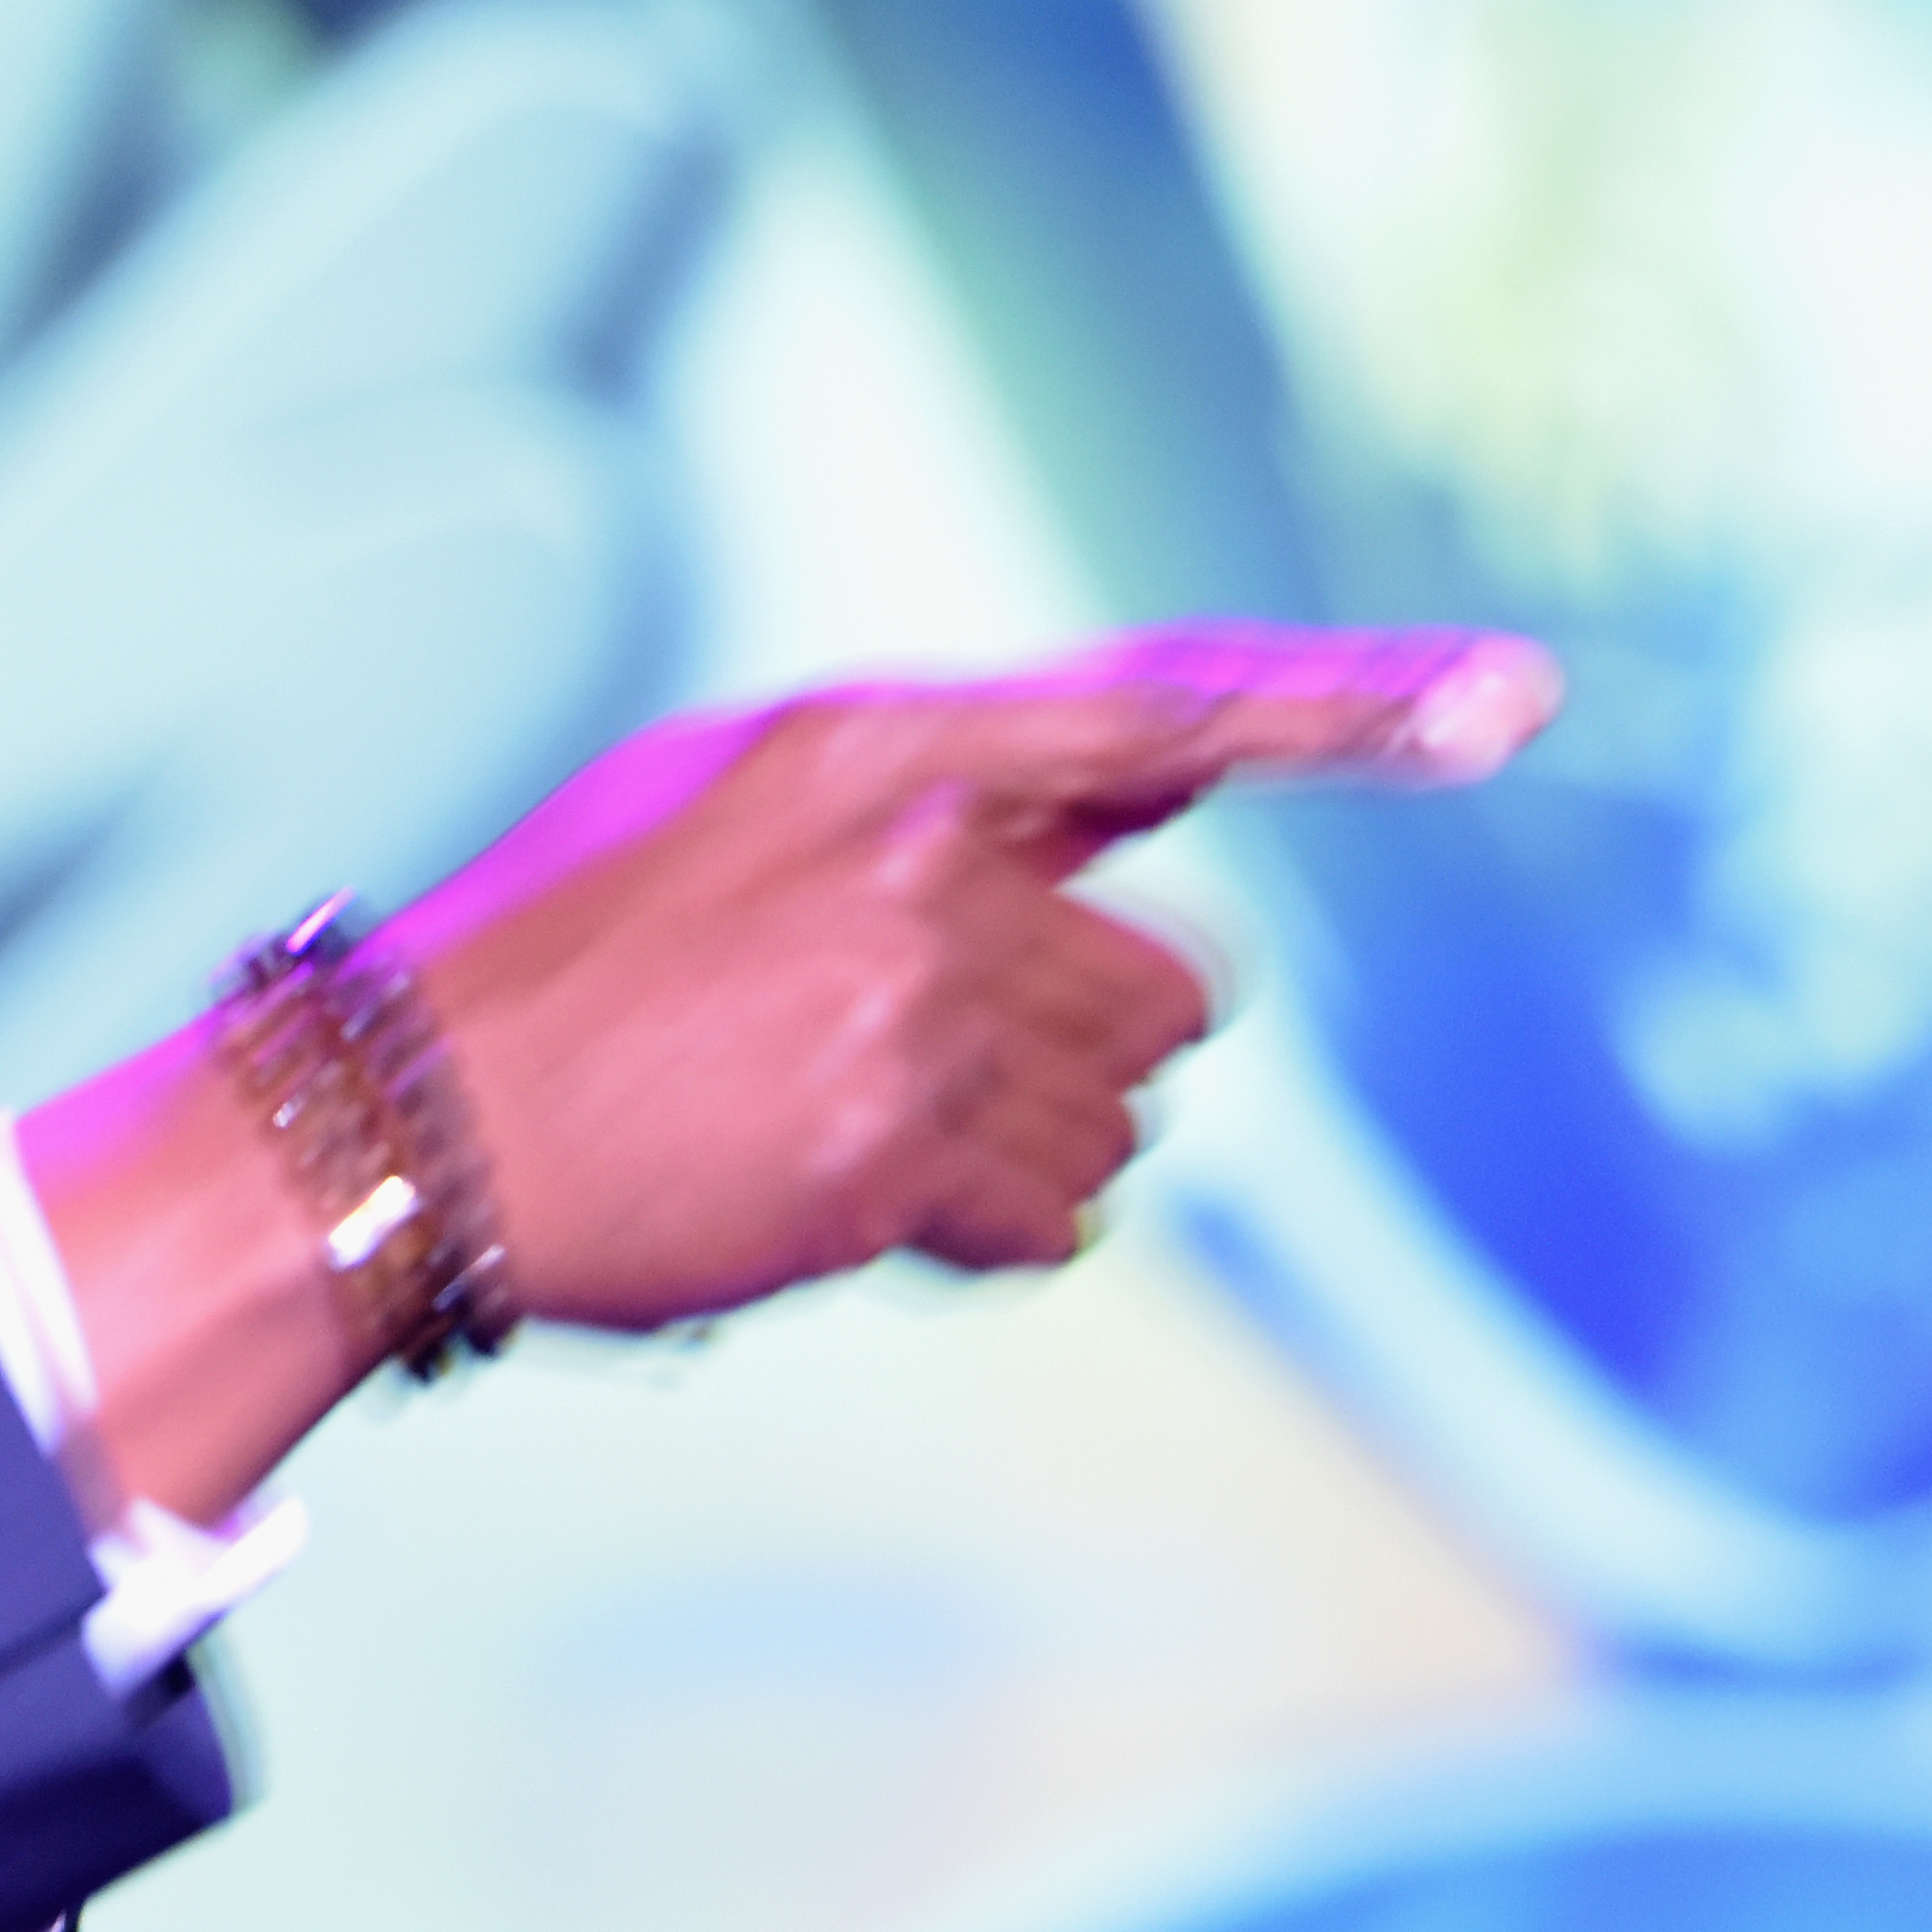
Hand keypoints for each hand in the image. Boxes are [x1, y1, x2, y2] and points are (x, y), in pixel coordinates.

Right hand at [401, 625, 1554, 1327]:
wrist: (413, 1113)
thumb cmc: (562, 967)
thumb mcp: (731, 806)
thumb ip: (927, 803)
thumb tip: (1115, 842)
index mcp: (882, 738)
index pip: (1169, 706)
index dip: (1359, 702)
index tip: (1518, 696)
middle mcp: (924, 847)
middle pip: (1178, 983)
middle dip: (1088, 1047)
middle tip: (921, 1062)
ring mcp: (919, 997)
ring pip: (1126, 1115)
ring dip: (1022, 1150)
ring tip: (844, 1128)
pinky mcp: (899, 1143)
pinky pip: (1056, 1217)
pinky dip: (979, 1236)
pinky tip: (843, 1203)